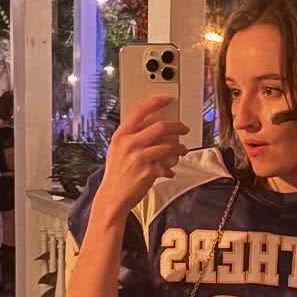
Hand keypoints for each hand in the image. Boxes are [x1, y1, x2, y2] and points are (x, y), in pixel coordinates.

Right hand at [92, 96, 189, 215]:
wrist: (112, 196)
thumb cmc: (116, 174)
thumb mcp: (117, 150)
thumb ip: (131, 137)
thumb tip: (152, 127)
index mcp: (121, 135)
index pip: (140, 111)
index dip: (155, 102)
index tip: (167, 99)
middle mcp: (130, 143)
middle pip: (160, 127)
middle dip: (177, 126)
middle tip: (184, 128)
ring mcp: (139, 157)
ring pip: (168, 146)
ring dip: (180, 148)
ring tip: (182, 150)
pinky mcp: (148, 171)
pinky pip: (167, 165)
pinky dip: (171, 168)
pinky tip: (170, 171)